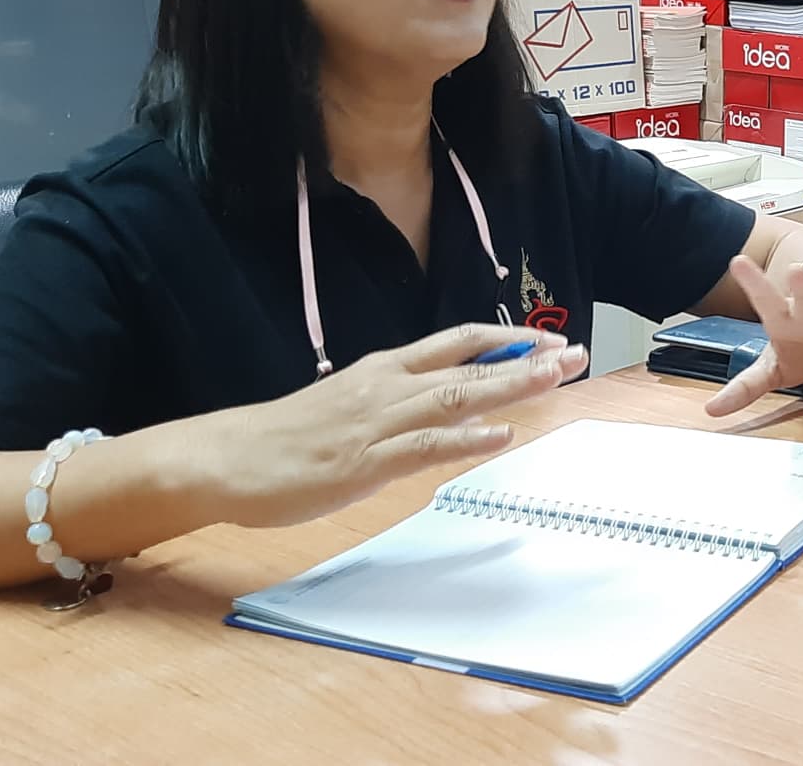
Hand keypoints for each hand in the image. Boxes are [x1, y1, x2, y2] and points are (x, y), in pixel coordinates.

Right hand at [203, 325, 586, 527]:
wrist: (225, 459)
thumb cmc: (289, 437)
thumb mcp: (354, 407)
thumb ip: (407, 405)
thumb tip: (462, 408)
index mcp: (385, 370)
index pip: (457, 342)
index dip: (506, 339)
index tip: (550, 340)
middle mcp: (387, 387)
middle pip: (468, 366)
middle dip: (526, 360)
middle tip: (576, 353)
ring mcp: (377, 423)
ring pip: (455, 398)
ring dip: (509, 387)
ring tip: (554, 378)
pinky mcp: (364, 462)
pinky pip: (424, 447)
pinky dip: (466, 440)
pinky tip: (501, 434)